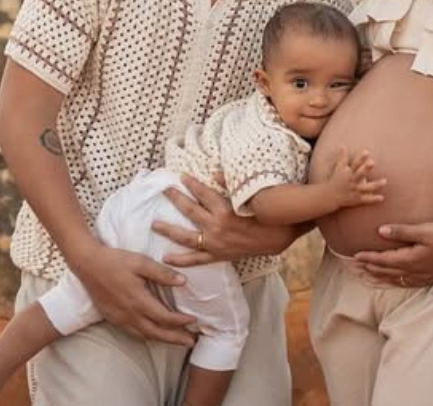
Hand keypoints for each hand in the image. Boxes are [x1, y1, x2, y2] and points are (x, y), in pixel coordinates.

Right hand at [64, 244, 196, 345]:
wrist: (87, 265)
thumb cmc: (115, 261)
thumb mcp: (141, 262)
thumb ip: (162, 273)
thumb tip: (183, 281)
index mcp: (138, 300)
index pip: (164, 318)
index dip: (180, 321)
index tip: (193, 320)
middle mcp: (129, 314)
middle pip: (156, 333)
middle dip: (175, 339)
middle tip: (191, 342)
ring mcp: (119, 318)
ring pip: (144, 335)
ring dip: (162, 339)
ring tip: (176, 340)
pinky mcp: (112, 318)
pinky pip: (133, 332)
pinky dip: (147, 335)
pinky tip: (153, 333)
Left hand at [152, 175, 296, 265]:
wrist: (277, 238)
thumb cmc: (266, 215)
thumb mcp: (250, 196)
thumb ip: (230, 184)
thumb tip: (215, 172)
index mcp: (225, 210)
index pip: (203, 193)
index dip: (191, 184)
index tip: (181, 176)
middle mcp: (217, 226)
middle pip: (190, 211)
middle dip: (175, 199)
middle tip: (163, 191)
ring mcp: (215, 243)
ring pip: (187, 236)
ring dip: (169, 230)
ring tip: (155, 225)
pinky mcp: (218, 255)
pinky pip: (196, 259)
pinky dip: (181, 260)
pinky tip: (166, 258)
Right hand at [326, 146, 385, 208]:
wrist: (329, 196)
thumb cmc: (336, 180)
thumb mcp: (338, 168)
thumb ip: (342, 157)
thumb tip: (343, 145)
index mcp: (348, 173)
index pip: (355, 164)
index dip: (360, 158)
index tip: (367, 152)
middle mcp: (352, 181)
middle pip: (359, 174)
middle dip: (365, 169)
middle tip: (373, 162)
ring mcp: (354, 190)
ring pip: (366, 187)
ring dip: (375, 184)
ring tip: (385, 181)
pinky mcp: (357, 199)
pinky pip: (366, 199)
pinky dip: (373, 199)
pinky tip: (382, 198)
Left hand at [351, 222, 432, 287]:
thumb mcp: (424, 230)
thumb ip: (402, 231)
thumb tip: (380, 231)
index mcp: (410, 259)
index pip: (383, 260)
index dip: (368, 258)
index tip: (354, 256)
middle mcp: (413, 271)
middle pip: (385, 272)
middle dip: (369, 269)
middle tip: (354, 267)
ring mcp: (420, 277)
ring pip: (393, 279)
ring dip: (378, 277)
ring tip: (366, 275)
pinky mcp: (427, 278)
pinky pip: (404, 283)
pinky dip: (392, 282)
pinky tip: (390, 280)